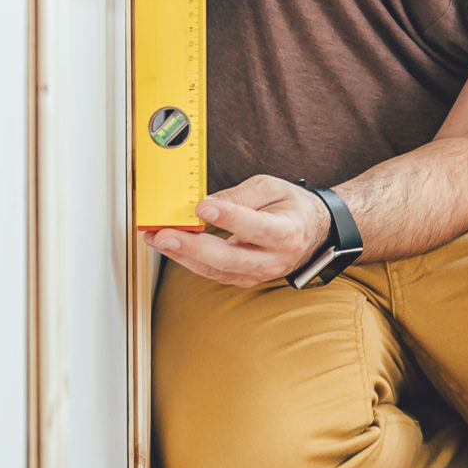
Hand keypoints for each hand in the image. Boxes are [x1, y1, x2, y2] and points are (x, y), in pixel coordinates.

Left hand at [142, 175, 332, 288]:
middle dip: (192, 247)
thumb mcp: (271, 188)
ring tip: (157, 238)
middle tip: (165, 234)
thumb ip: (240, 196)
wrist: (310, 233)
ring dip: (182, 255)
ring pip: (215, 270)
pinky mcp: (243, 279)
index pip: (255, 227)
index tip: (202, 208)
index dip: (228, 218)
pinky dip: (189, 260)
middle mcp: (273, 260)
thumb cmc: (290, 208)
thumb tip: (208, 204)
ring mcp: (258, 274)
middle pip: (229, 258)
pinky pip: (212, 273)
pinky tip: (171, 246)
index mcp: (287, 233)